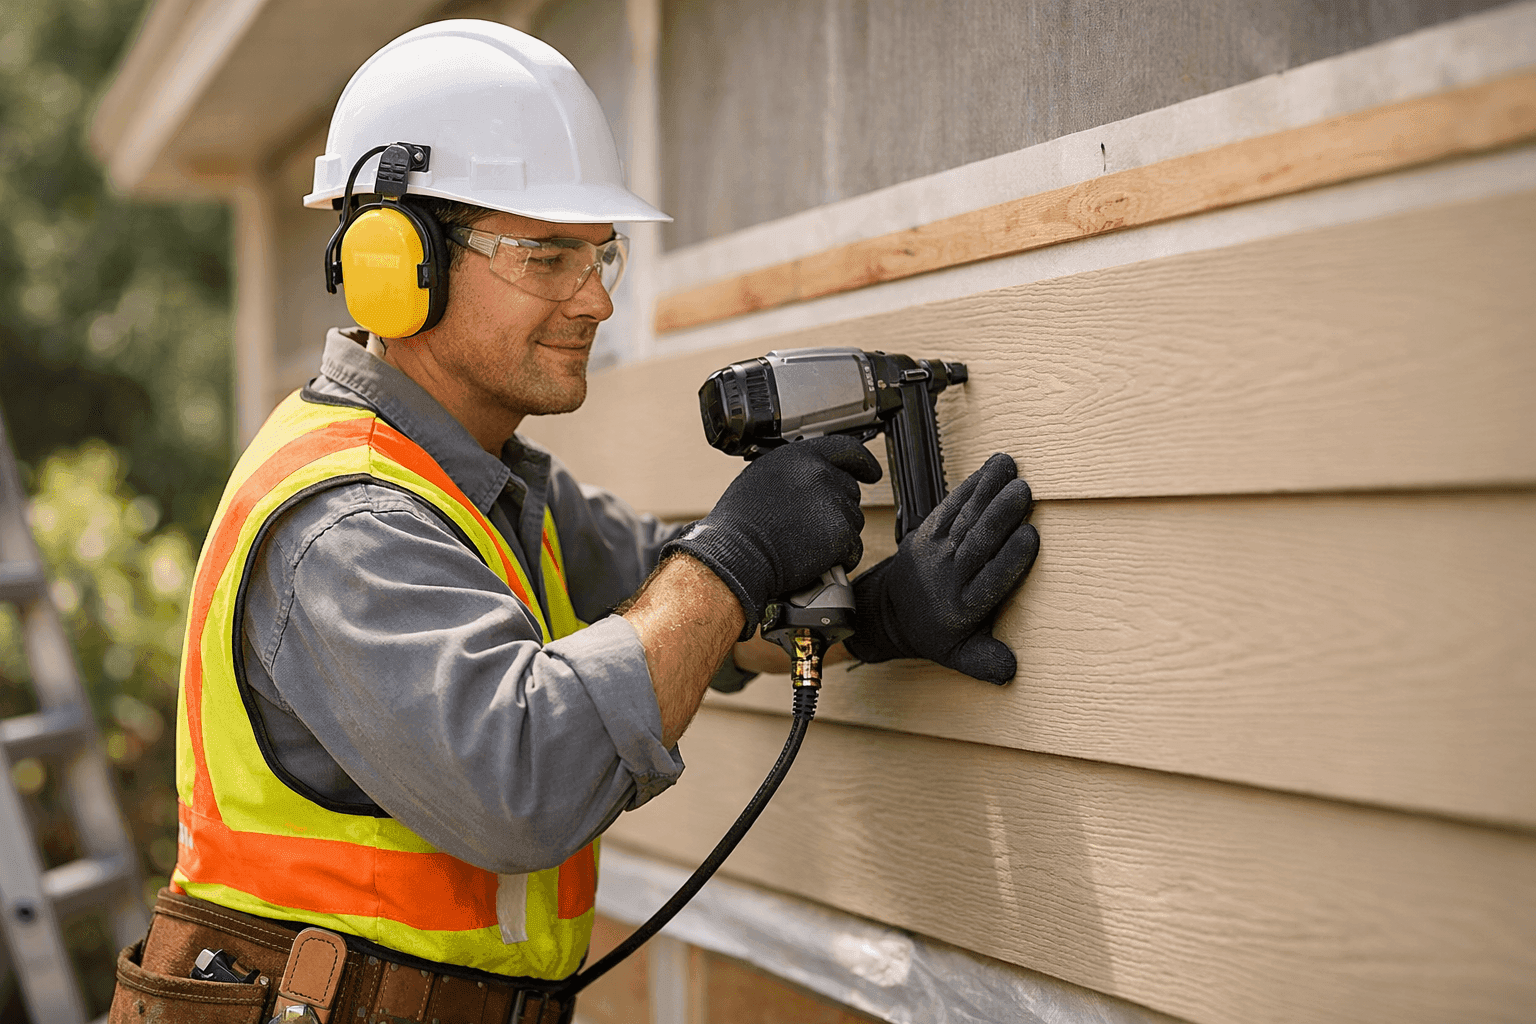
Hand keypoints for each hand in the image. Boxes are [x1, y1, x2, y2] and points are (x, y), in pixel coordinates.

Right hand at [661, 436, 882, 639]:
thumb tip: (810, 480)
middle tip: (811, 526)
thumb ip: (794, 473)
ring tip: (805, 542)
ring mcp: (833, 503)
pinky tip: (814, 559)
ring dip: (836, 534)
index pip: (847, 449)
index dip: (864, 462)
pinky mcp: (841, 534)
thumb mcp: (762, 478)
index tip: (872, 471)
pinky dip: (839, 558)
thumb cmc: (739, 523)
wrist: (737, 553)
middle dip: (837, 509)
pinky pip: (853, 548)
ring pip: (853, 521)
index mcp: (800, 457)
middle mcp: (820, 474)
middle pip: (850, 491)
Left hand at [845, 453, 1038, 683]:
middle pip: (976, 543)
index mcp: (961, 607)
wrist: (891, 610)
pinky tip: (992, 468)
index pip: (989, 581)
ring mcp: (936, 549)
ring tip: (1011, 470)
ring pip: (965, 517)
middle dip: (1000, 516)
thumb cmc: (936, 632)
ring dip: (988, 491)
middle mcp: (948, 575)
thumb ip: (986, 662)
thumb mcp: (960, 656)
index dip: (1010, 559)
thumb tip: (1011, 670)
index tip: (1031, 537)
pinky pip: (952, 504)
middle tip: (1023, 492)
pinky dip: (972, 484)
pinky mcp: (929, 529)